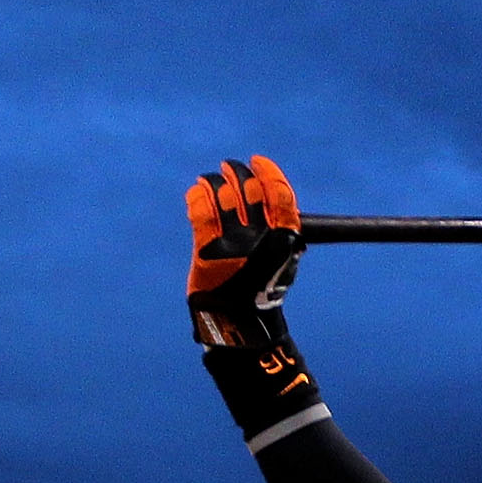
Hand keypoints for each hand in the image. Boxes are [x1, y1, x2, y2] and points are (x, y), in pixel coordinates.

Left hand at [189, 155, 305, 350]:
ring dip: (216, 180)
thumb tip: (278, 200)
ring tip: (211, 178)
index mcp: (283, 240)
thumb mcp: (283, 263)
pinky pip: (201, 209)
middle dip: (239, 172)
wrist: (237, 321)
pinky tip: (198, 191)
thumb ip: (284, 233)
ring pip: (223, 193)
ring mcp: (232, 242)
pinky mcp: (207, 249)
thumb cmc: (261, 291)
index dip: (269, 172)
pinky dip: (198, 195)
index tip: (258, 161)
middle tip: (232, 167)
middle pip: (250, 188)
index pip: (280, 195)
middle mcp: (259, 238)